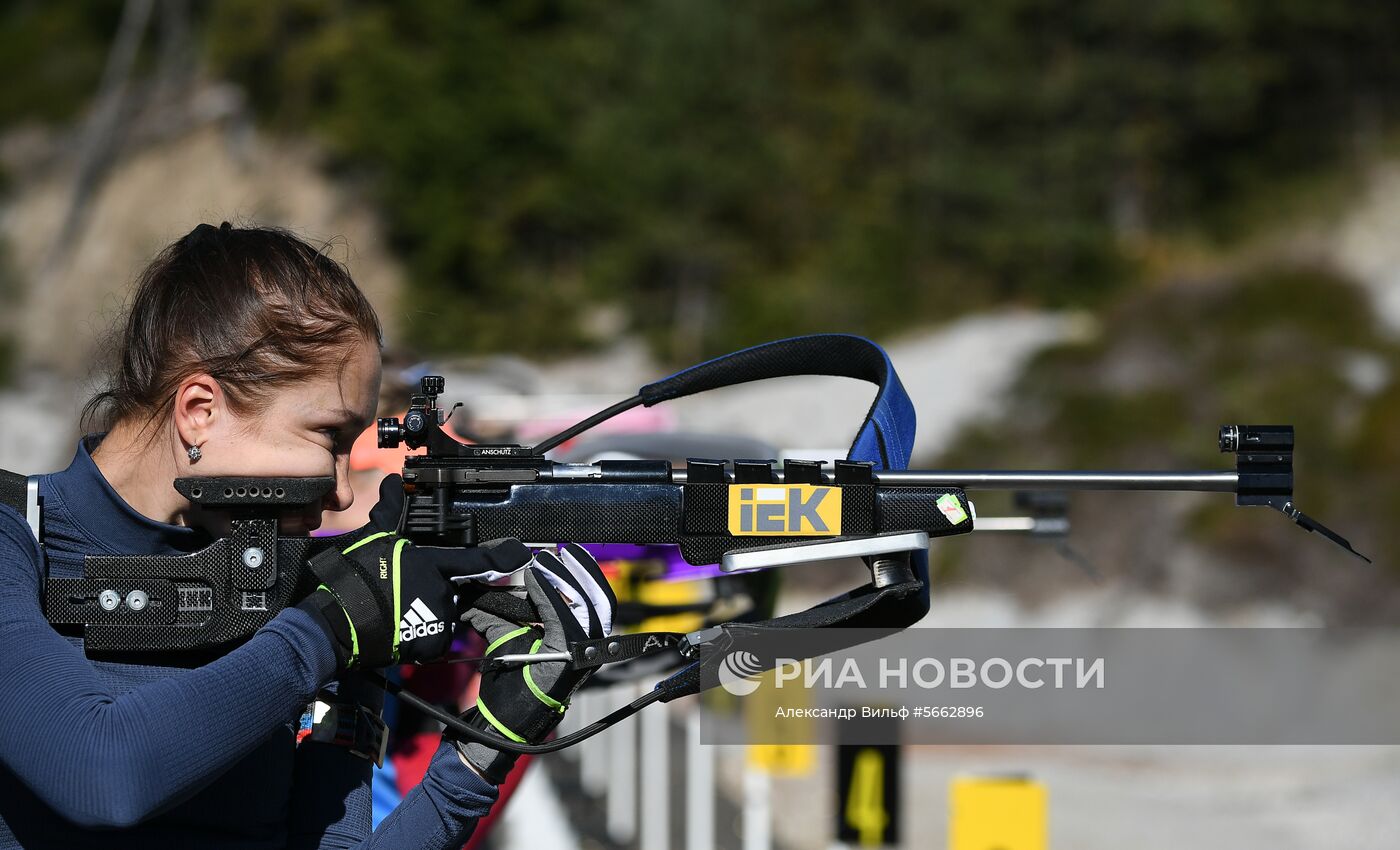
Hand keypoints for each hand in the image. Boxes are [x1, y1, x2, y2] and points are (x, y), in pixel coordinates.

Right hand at [300, 475, 532, 668]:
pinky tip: (400, 626)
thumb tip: (393, 482)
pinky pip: (434, 636)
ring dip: (428, 611)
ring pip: (444, 613)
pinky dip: (421, 633)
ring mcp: (440, 619)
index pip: (477, 559)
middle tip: (406, 589)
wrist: (339, 623)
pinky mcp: (432, 643)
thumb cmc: (358, 578)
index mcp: (436, 565)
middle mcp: (445, 592)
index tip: (520, 554)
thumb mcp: (375, 538)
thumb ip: (390, 511)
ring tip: (398, 608)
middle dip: (437, 588)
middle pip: (454, 588)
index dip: (503, 556)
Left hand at [453, 543, 615, 782]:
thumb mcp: (506, 637)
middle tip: (562, 551)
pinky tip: (533, 579)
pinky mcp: (565, 657)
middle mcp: (588, 648)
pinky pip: (561, 618)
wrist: (502, 721)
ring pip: (584, 605)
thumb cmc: (508, 683)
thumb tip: (482, 583)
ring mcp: (580, 654)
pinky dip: (547, 595)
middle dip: (581, 570)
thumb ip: (500, 610)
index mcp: (581, 642)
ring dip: (563, 578)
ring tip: (546, 560)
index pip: (595, 600)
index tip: (565, 554)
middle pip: (598, 599)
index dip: (583, 574)